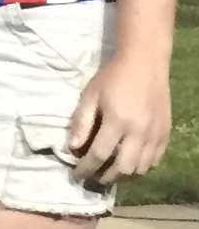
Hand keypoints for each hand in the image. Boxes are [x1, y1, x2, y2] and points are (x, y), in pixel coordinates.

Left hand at [68, 52, 171, 183]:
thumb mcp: (90, 95)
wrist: (145, 62)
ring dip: (123, 175)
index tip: (75, 174)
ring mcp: (156, 134)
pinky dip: (141, 167)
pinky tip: (128, 163)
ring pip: (141, 168)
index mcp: (118, 121)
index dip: (85, 168)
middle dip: (104, 177)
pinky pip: (155, 161)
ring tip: (109, 171)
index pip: (98, 155)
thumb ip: (81, 122)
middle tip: (92, 176)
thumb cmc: (112, 77)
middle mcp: (140, 131)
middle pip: (122, 168)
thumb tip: (72, 147)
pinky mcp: (166, 133)